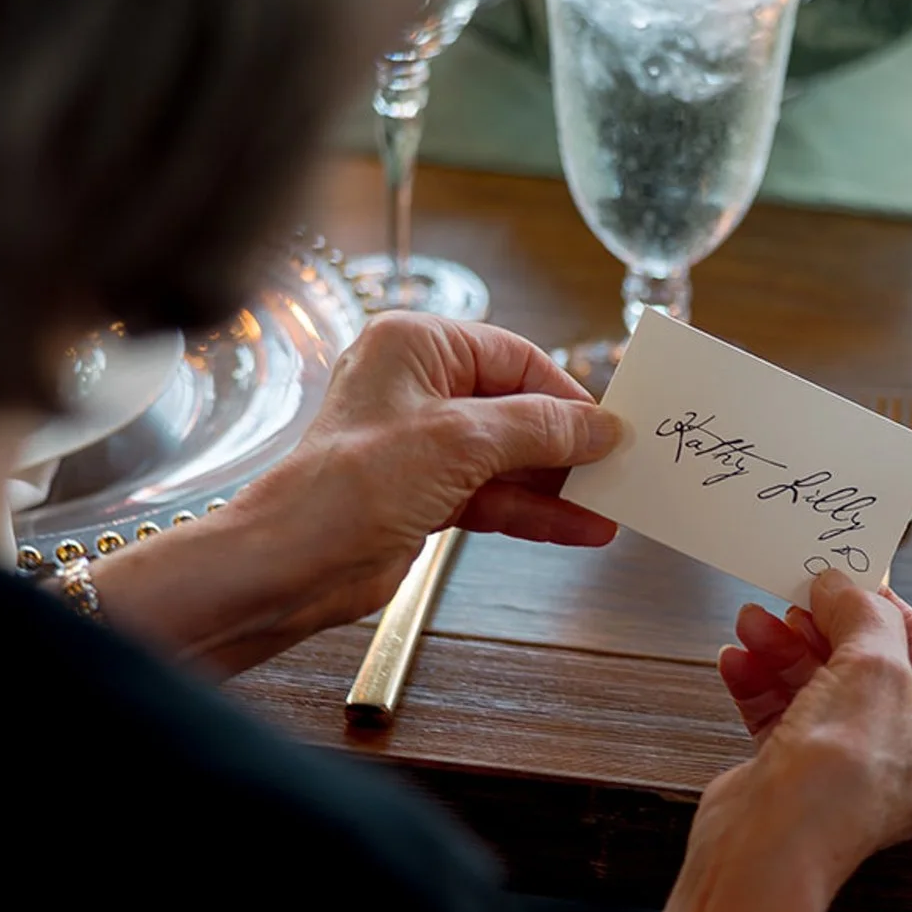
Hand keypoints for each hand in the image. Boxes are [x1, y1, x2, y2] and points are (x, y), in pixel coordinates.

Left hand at [92, 313, 620, 671]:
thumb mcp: (461, 442)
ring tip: (612, 505)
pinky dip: (536, 512)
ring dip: (559, 485)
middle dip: (568, 445)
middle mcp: (417, 388)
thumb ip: (540, 429)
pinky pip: (495, 496)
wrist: (290, 565)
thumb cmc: (349, 486)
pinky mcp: (423, 495)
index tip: (612, 427)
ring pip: (510, 458)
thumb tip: (602, 427)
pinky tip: (579, 528)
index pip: (515, 357)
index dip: (567, 394)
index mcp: (416, 346)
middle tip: (620, 467)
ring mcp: (420, 445)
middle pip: (516, 408)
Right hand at [588, 572, 911, 911]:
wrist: (769, 848)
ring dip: (783, 649)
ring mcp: (852, 770)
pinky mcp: (801, 779)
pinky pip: (784, 717)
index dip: (887, 609)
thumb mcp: (874, 670)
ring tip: (752, 621)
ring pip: (819, 689)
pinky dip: (761, 685)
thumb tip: (846, 586)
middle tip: (793, 595)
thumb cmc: (840, 774)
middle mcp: (909, 758)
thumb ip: (864, 616)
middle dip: (822, 628)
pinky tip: (736, 660)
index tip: (851, 577)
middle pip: (867, 667)